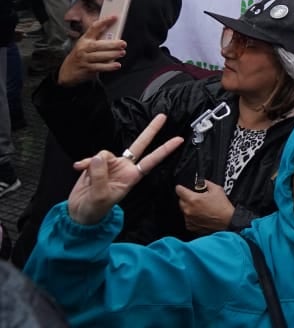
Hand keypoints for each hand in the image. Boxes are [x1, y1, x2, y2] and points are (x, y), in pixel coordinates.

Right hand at [57, 15, 126, 86]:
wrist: (67, 71)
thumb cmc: (81, 54)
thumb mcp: (86, 44)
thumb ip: (98, 39)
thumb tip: (116, 35)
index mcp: (85, 39)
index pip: (94, 27)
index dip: (104, 21)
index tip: (114, 17)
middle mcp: (83, 48)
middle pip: (98, 45)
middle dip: (112, 44)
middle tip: (123, 43)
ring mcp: (84, 58)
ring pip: (99, 56)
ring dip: (112, 54)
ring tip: (122, 53)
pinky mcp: (86, 68)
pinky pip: (99, 67)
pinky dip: (109, 66)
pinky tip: (117, 65)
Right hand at [68, 113, 182, 225]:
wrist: (80, 212)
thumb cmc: (95, 209)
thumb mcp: (100, 196)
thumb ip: (100, 176)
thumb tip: (100, 157)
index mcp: (131, 176)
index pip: (151, 160)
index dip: (165, 150)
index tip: (179, 140)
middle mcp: (124, 168)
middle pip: (140, 145)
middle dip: (151, 130)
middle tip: (163, 116)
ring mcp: (111, 165)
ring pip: (106, 153)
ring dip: (94, 162)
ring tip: (87, 176)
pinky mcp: (97, 164)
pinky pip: (93, 157)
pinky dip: (85, 162)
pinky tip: (79, 168)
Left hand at [176, 179, 234, 233]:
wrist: (227, 220)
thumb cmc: (222, 207)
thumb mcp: (217, 189)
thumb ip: (206, 183)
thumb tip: (202, 182)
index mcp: (193, 199)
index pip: (179, 191)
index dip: (180, 187)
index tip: (180, 187)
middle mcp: (189, 210)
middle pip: (180, 201)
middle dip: (186, 198)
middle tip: (196, 197)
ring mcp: (189, 219)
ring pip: (184, 210)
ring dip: (189, 207)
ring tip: (200, 207)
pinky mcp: (191, 226)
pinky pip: (187, 219)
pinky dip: (191, 216)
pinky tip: (199, 214)